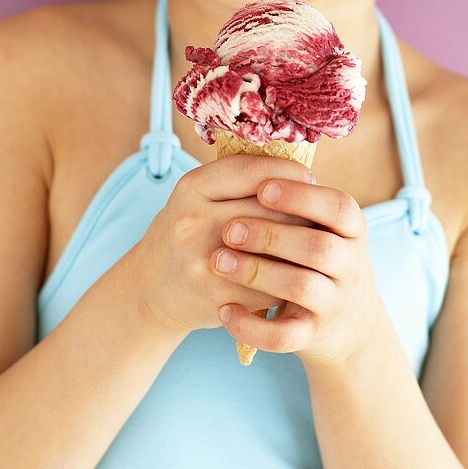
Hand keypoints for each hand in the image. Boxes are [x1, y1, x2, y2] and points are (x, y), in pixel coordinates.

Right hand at [134, 154, 316, 337]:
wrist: (151, 288)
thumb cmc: (187, 232)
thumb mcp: (198, 197)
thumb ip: (240, 181)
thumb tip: (302, 175)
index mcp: (191, 188)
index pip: (252, 170)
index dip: (289, 172)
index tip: (309, 178)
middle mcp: (192, 221)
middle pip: (269, 208)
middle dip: (302, 210)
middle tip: (316, 213)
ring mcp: (204, 262)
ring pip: (275, 247)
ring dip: (301, 245)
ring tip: (311, 241)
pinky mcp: (218, 298)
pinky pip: (272, 285)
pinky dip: (290, 278)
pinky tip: (296, 272)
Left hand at [212, 176, 384, 366]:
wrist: (344, 325)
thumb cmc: (318, 259)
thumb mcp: (322, 226)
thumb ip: (297, 198)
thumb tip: (253, 161)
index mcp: (351, 229)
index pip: (338, 207)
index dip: (301, 196)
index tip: (264, 188)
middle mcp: (351, 266)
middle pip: (318, 248)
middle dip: (270, 234)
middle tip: (229, 229)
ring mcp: (335, 304)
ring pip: (300, 288)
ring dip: (256, 272)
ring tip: (217, 261)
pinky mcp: (313, 336)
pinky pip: (284, 337)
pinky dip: (251, 326)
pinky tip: (224, 312)